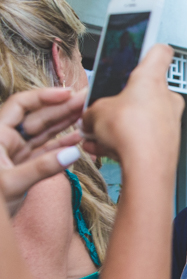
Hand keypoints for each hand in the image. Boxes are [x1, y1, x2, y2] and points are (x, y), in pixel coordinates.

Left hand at [0, 88, 85, 214]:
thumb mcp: (11, 185)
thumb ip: (42, 168)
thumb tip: (73, 153)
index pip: (20, 105)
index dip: (43, 96)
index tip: (67, 93)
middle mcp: (6, 140)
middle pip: (36, 117)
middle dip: (61, 108)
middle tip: (86, 101)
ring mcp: (17, 153)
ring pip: (44, 133)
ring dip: (65, 123)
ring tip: (87, 114)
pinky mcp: (25, 167)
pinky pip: (46, 151)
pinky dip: (63, 145)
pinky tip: (78, 139)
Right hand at [80, 45, 182, 171]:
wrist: (147, 169)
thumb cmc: (131, 135)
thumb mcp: (95, 114)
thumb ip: (92, 111)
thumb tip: (90, 118)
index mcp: (151, 79)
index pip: (159, 52)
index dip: (149, 48)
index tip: (144, 46)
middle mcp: (167, 97)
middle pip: (143, 91)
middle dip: (122, 102)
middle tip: (105, 109)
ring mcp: (171, 120)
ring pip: (142, 117)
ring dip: (122, 125)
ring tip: (101, 135)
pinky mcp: (169, 142)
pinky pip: (144, 137)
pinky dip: (127, 142)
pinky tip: (108, 150)